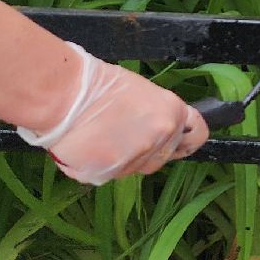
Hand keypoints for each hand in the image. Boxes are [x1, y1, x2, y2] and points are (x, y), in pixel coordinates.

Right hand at [19, 44, 207, 184]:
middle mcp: (160, 138)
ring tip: (97, 137)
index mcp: (172, 113)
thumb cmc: (96, 84)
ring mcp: (135, 159)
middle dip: (146, 151)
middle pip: (162, 157)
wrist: (62, 95)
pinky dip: (96, 166)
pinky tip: (85, 147)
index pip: (197, 136)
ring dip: (120, 159)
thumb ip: (154, 115)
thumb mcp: (140, 92)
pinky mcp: (108, 174)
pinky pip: (107, 175)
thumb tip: (155, 127)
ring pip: (133, 168)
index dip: (187, 141)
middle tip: (121, 134)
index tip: (180, 142)